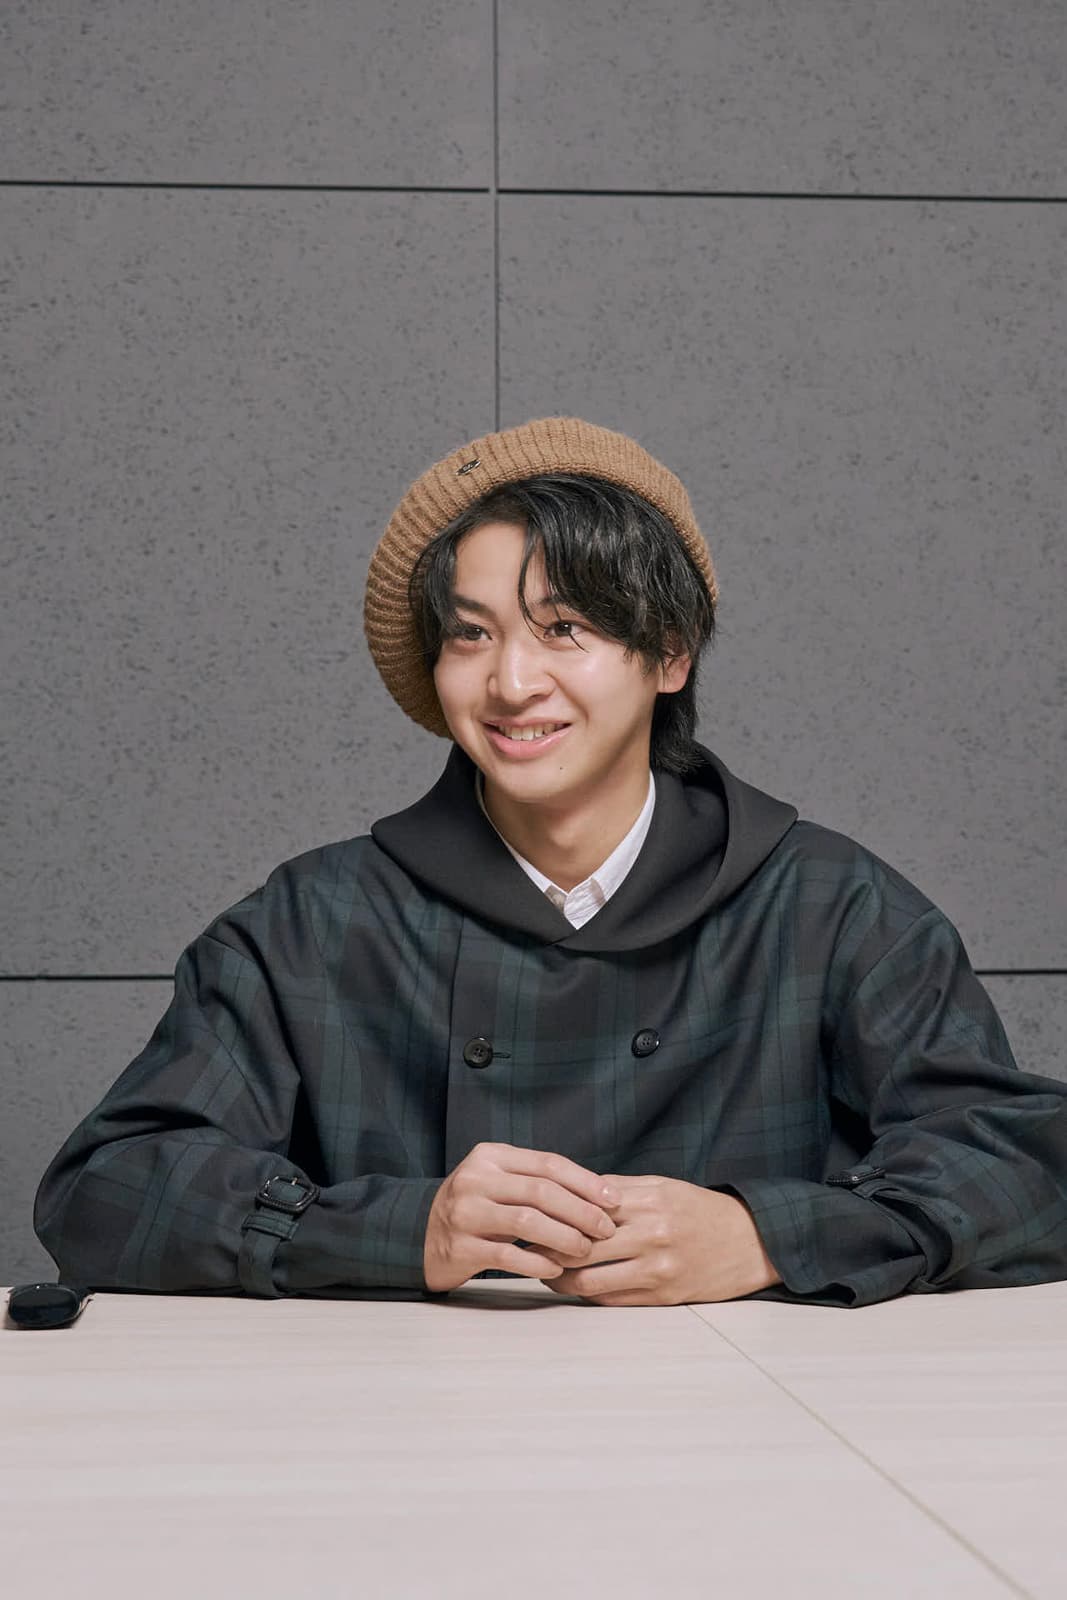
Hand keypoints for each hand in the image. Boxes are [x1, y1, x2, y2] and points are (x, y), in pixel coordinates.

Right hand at [423, 1141, 619, 1292]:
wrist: (419, 1235)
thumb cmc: (475, 1209)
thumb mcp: (499, 1182)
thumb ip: (537, 1182)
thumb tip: (598, 1196)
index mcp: (491, 1157)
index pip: (548, 1164)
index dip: (585, 1182)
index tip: (613, 1199)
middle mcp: (475, 1179)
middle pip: (540, 1191)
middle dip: (581, 1211)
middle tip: (606, 1229)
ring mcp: (465, 1212)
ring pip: (526, 1221)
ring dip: (563, 1237)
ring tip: (585, 1250)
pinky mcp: (459, 1246)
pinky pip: (507, 1255)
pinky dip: (536, 1262)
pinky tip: (555, 1269)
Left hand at [539, 1176, 781, 1305]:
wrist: (752, 1243)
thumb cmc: (701, 1211)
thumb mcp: (663, 1187)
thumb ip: (619, 1190)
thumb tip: (572, 1192)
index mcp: (648, 1199)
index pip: (585, 1208)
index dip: (552, 1215)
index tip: (529, 1217)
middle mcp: (651, 1233)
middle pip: (580, 1245)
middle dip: (547, 1250)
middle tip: (525, 1250)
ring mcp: (658, 1267)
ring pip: (590, 1278)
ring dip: (561, 1278)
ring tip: (545, 1272)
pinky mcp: (664, 1296)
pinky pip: (612, 1299)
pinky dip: (587, 1294)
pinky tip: (575, 1286)